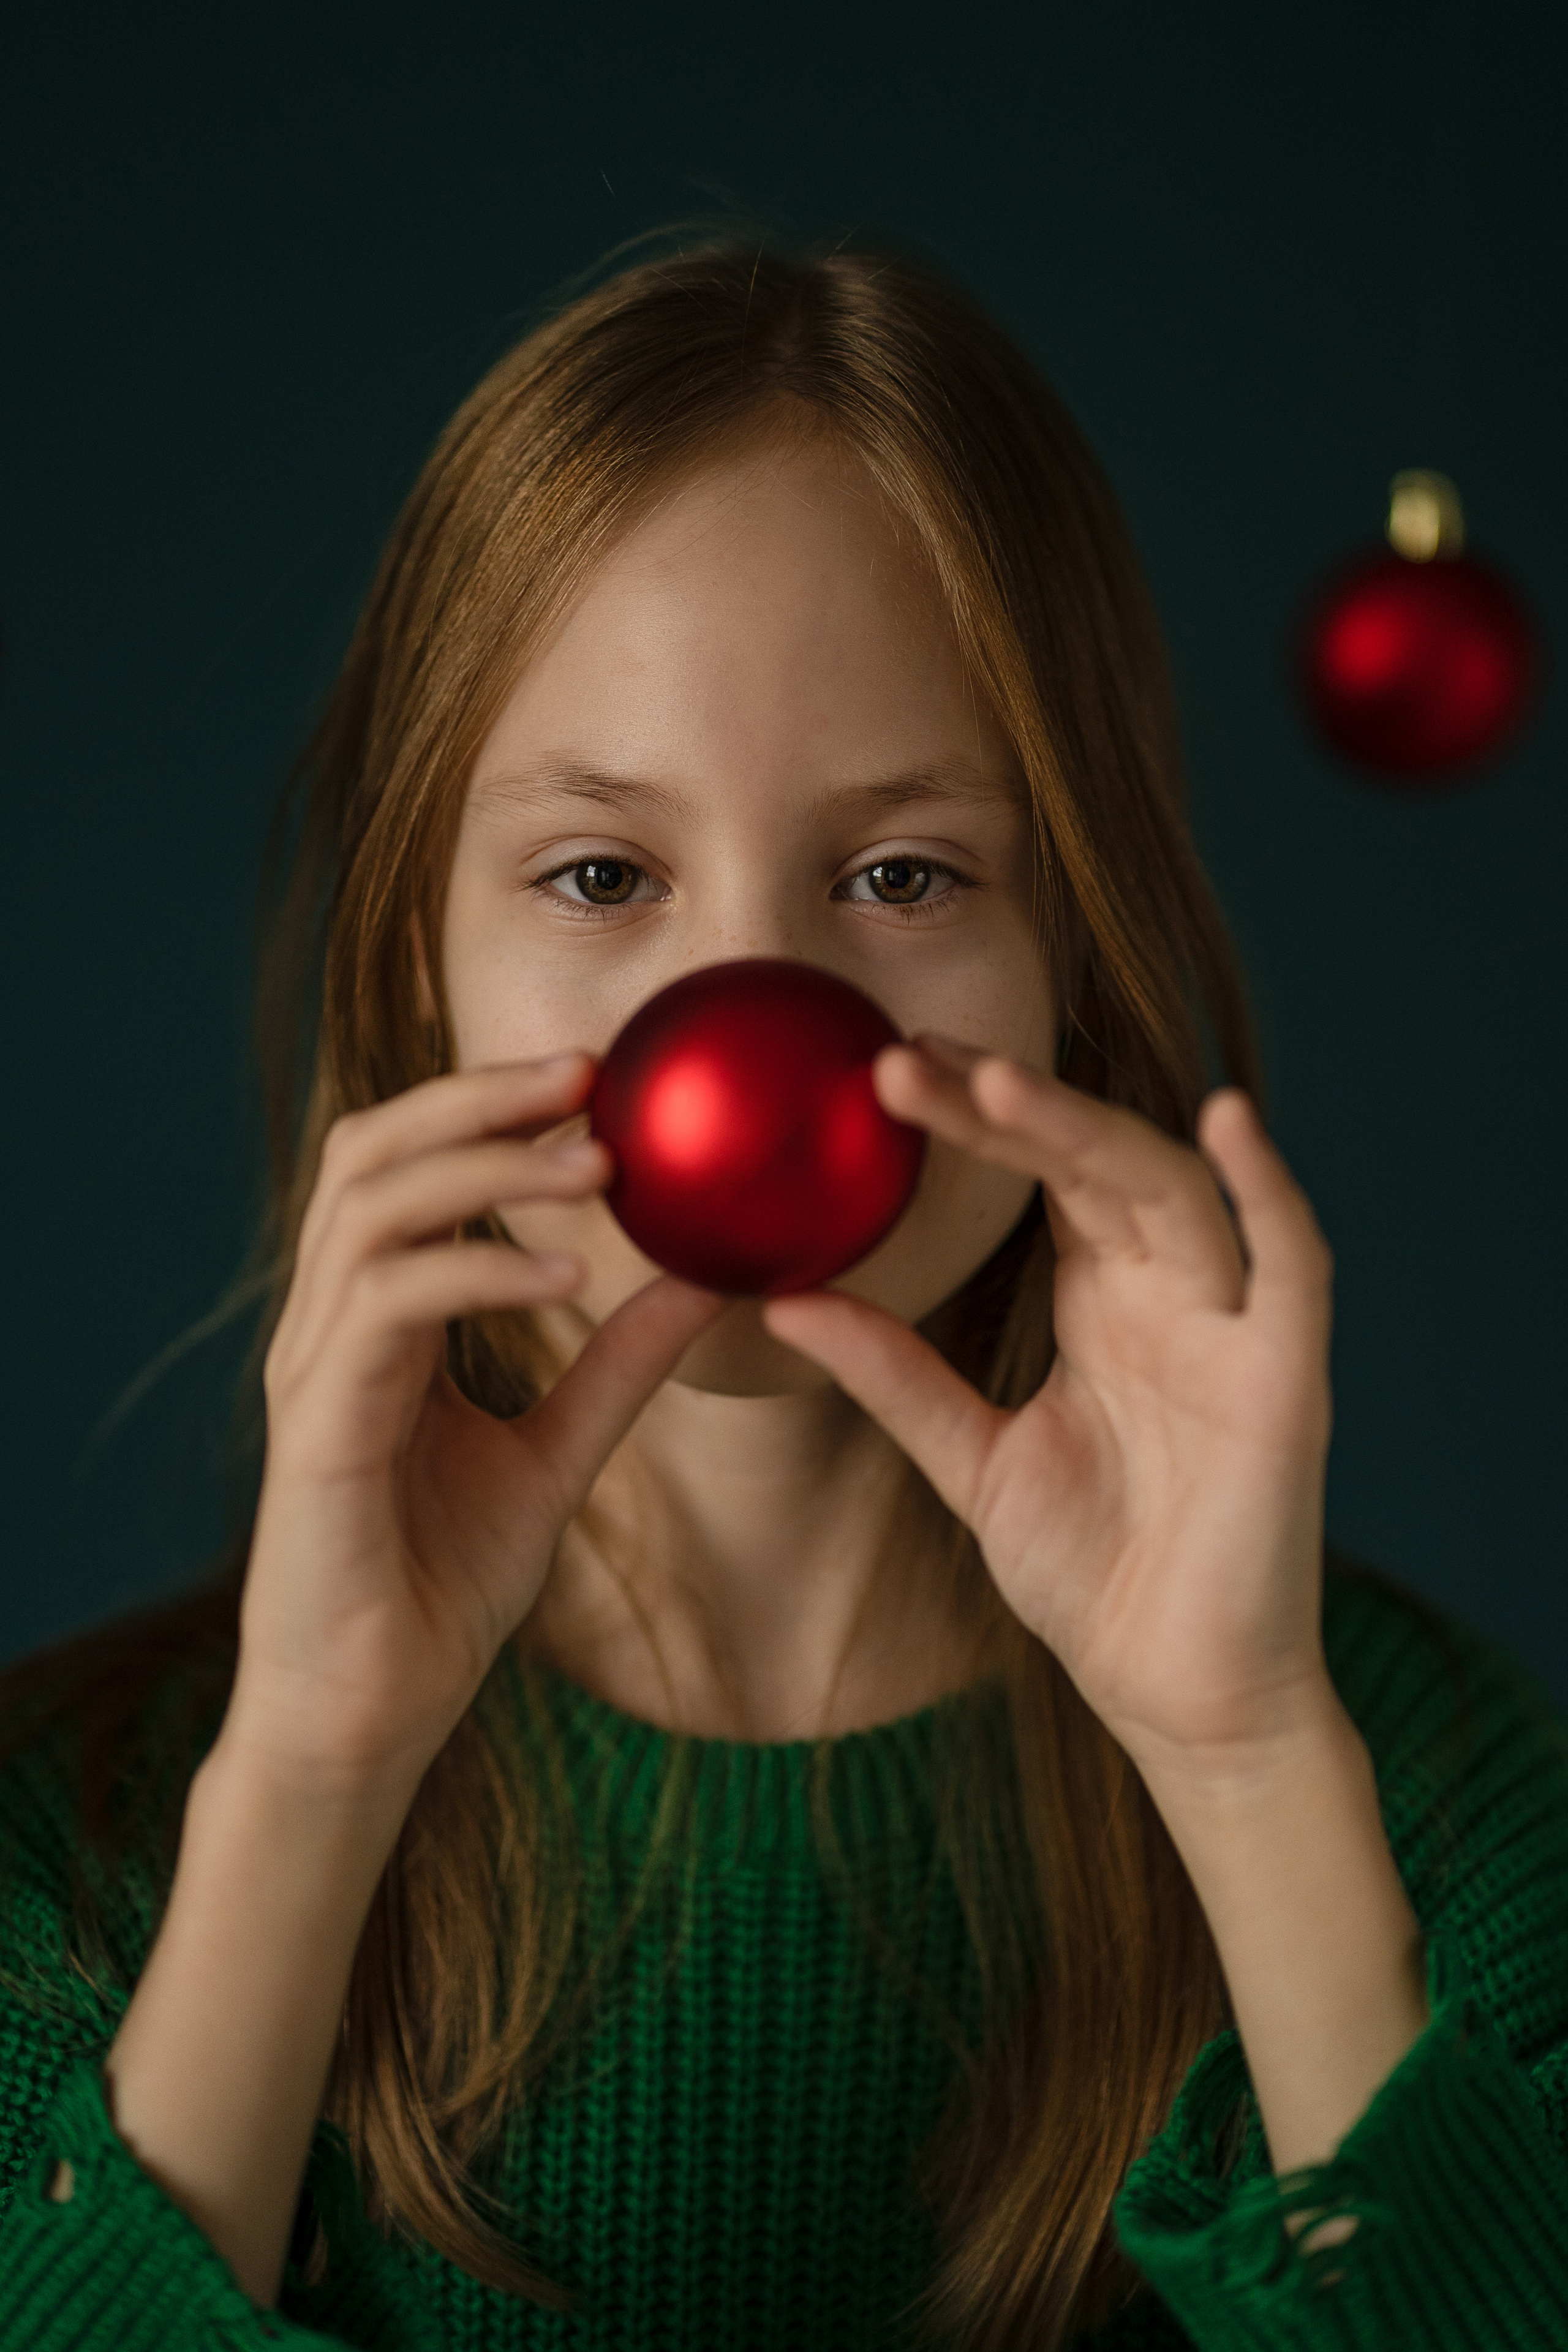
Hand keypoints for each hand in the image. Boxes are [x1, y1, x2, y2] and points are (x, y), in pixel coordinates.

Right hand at [230, 1053, 726, 1793]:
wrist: (371, 1714)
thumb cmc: (439, 1587)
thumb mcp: (556, 1455)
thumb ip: (617, 1367)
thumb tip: (704, 1284)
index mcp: (371, 1320)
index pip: (402, 1165)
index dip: (484, 1105)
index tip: (594, 1077)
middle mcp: (326, 1327)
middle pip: (366, 1152)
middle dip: (474, 1097)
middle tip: (587, 1073)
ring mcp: (311, 1372)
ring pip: (370, 1210)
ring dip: (487, 1170)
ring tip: (597, 1165)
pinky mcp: (318, 1431)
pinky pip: (388, 1310)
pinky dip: (478, 1273)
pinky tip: (568, 1276)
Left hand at [761, 1037, 1338, 1780]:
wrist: (1178, 1696)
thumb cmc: (1096, 1576)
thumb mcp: (972, 1461)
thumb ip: (893, 1376)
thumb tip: (784, 1299)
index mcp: (1103, 1301)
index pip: (1040, 1175)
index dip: (972, 1118)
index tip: (886, 1067)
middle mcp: (1169, 1294)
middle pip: (1090, 1162)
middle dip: (1003, 1107)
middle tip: (902, 1059)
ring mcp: (1232, 1330)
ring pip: (1169, 1190)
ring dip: (1087, 1129)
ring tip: (995, 1082)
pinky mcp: (1287, 1382)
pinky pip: (1295, 1267)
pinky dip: (1270, 1191)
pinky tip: (1226, 1120)